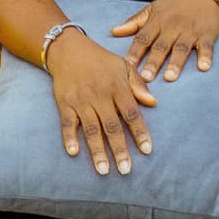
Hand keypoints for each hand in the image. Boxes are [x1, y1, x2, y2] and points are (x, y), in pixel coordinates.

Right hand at [44, 30, 156, 177]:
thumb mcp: (123, 65)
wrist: (68, 49)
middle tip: (126, 170)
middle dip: (119, 149)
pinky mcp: (65, 103)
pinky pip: (67, 123)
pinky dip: (69, 137)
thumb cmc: (100, 59)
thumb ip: (138, 84)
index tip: (147, 150)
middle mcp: (100, 96)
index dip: (140, 132)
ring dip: (97, 151)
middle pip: (112, 126)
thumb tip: (153, 103)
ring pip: (91, 129)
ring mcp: (81, 100)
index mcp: (117, 87)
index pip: (132, 114)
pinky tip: (74, 152)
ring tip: (103, 170)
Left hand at [112, 0, 218, 82]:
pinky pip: (206, 47)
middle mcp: (172, 27)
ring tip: (169, 77)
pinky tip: (204, 67)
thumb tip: (114, 32)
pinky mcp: (207, 35)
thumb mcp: (153, 8)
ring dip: (176, 63)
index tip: (127, 65)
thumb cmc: (176, 4)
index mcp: (157, 21)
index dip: (135, 52)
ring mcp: (190, 31)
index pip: (143, 38)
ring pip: (181, 48)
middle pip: (161, 46)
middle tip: (145, 78)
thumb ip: (135, 22)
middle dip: (153, 62)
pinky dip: (205, 56)